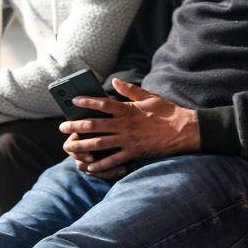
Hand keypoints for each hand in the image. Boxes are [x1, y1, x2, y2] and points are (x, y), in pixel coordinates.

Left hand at [60, 79, 200, 175]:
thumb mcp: (150, 97)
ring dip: (82, 145)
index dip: (87, 102)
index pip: (103, 104)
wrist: (184, 131)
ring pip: (99, 143)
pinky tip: (89, 166)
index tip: (73, 102)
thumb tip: (115, 81)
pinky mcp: (134, 152)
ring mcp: (128, 140)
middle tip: (63, 128)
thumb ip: (131, 90)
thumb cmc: (168, 112)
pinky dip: (100, 164)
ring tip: (69, 147)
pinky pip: (113, 160)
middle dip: (76, 126)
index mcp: (128, 110)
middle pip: (94, 125)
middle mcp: (125, 125)